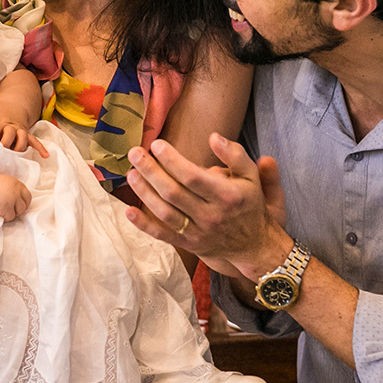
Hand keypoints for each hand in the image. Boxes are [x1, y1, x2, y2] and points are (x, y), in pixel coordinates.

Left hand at [0, 107, 48, 157]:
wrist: (12, 107)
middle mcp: (11, 126)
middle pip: (10, 134)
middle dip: (7, 143)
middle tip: (2, 152)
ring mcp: (20, 130)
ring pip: (23, 138)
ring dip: (20, 147)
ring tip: (17, 157)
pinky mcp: (27, 134)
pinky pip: (35, 140)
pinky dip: (41, 147)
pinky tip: (45, 156)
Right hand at [0, 174, 30, 220]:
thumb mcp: (0, 182)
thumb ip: (10, 189)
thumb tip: (16, 198)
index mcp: (15, 183)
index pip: (27, 196)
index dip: (24, 202)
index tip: (19, 207)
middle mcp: (16, 191)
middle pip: (24, 205)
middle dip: (18, 210)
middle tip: (9, 211)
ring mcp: (12, 200)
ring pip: (18, 212)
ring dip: (10, 214)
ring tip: (0, 211)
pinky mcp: (7, 208)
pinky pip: (10, 217)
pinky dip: (4, 218)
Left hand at [125, 135, 290, 282]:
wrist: (253, 245)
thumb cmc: (248, 203)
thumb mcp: (251, 176)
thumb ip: (235, 154)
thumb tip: (213, 137)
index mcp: (226, 195)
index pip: (193, 177)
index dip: (172, 160)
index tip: (157, 144)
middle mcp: (210, 215)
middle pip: (174, 192)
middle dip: (151, 171)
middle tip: (135, 153)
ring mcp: (198, 232)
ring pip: (165, 212)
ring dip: (145, 193)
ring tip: (131, 173)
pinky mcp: (188, 244)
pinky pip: (163, 235)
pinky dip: (144, 225)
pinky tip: (128, 211)